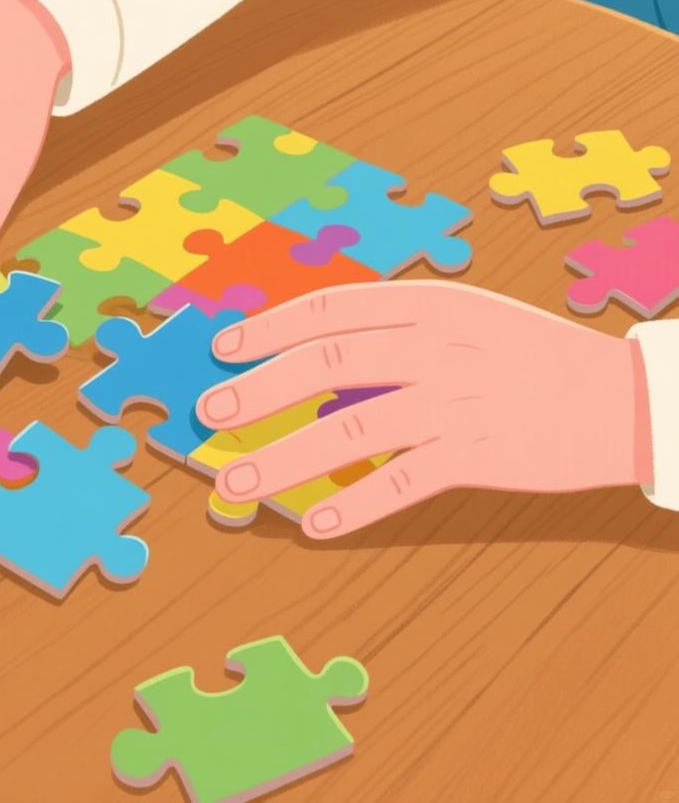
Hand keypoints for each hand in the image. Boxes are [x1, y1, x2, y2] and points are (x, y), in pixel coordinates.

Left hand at [197, 282, 651, 538]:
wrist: (620, 396)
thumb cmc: (525, 354)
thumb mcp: (461, 317)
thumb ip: (393, 332)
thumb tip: (311, 365)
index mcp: (427, 304)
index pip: (329, 310)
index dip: (269, 328)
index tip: (223, 349)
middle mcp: (435, 347)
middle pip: (328, 364)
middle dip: (260, 389)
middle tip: (210, 413)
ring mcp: (456, 401)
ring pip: (352, 428)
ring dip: (286, 457)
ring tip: (236, 482)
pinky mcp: (479, 454)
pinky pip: (404, 483)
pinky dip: (357, 506)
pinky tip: (318, 526)